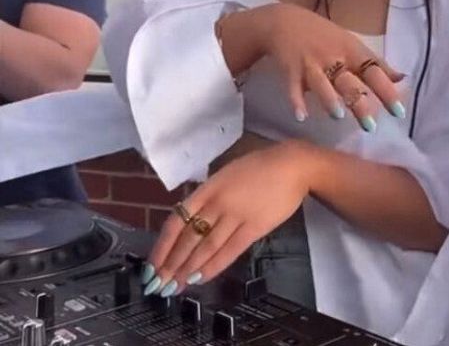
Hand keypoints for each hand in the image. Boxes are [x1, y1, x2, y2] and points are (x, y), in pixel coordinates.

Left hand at [141, 140, 316, 294]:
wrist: (293, 165)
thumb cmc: (260, 167)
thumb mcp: (225, 175)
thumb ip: (208, 196)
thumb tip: (192, 221)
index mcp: (206, 189)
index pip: (175, 223)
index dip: (162, 247)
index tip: (152, 265)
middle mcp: (216, 204)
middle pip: (188, 240)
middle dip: (171, 265)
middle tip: (159, 284)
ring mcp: (236, 216)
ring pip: (206, 248)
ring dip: (188, 270)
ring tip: (176, 286)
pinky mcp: (255, 227)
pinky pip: (230, 250)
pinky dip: (213, 266)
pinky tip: (201, 278)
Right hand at [222, 3, 404, 130]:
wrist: (286, 22)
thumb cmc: (325, 36)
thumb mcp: (352, 45)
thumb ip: (375, 64)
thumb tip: (401, 78)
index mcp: (352, 52)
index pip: (374, 72)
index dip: (387, 91)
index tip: (399, 112)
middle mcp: (333, 58)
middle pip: (349, 82)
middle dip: (360, 103)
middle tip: (371, 126)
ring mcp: (311, 64)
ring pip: (322, 83)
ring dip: (329, 99)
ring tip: (338, 116)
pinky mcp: (291, 70)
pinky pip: (293, 87)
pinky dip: (296, 101)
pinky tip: (301, 116)